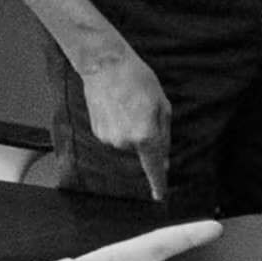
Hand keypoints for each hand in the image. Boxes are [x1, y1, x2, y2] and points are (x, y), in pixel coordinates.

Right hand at [75, 46, 172, 201]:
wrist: (105, 64)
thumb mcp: (162, 104)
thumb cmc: (136, 78)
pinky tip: (118, 107)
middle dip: (147, 137)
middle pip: (143, 151)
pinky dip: (120, 126)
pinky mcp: (97, 132)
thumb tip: (163, 159)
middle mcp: (125, 141)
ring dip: (133, 130)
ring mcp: (109, 138)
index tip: (159, 196)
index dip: (158, 184)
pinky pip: (115, 136)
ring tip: (130, 106)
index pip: (154, 168)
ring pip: (129, 143)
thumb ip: (164, 135)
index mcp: (145, 135)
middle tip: (145, 111)